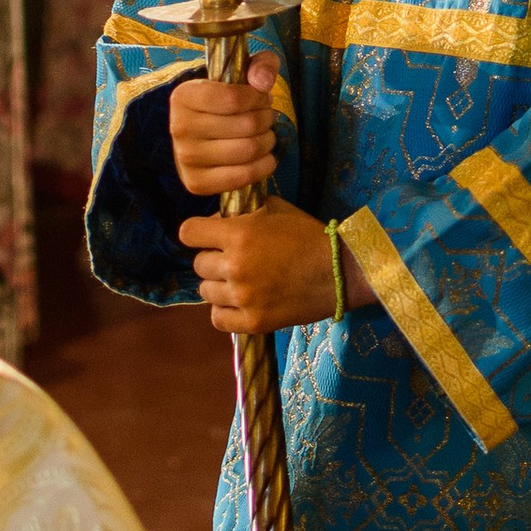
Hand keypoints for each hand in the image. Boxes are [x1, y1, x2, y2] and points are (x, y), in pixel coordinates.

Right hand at [169, 56, 277, 198]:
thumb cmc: (225, 101)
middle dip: (266, 119)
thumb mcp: (242, 73)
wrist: (203, 136)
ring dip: (267, 141)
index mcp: (184, 96)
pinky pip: (244, 176)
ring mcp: (186, 158)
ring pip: (248, 150)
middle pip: (246, 125)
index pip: (234, 98)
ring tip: (264, 134)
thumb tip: (262, 81)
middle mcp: (179, 127)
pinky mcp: (196, 183)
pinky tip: (264, 157)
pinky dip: (264, 166)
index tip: (260, 96)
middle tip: (265, 117)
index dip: (258, 97)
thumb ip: (261, 65)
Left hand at [180, 194, 335, 334]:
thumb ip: (244, 212)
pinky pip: (218, 318)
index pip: (188, 233)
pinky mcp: (253, 322)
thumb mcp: (276, 209)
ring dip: (219, 285)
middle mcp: (235, 266)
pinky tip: (239, 303)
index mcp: (239, 234)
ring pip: (206, 291)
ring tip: (240, 282)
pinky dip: (225, 311)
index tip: (208, 236)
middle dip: (213, 259)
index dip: (198, 233)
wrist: (342, 272)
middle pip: (198, 264)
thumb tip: (219, 219)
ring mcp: (243, 297)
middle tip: (234, 260)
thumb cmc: (310, 236)